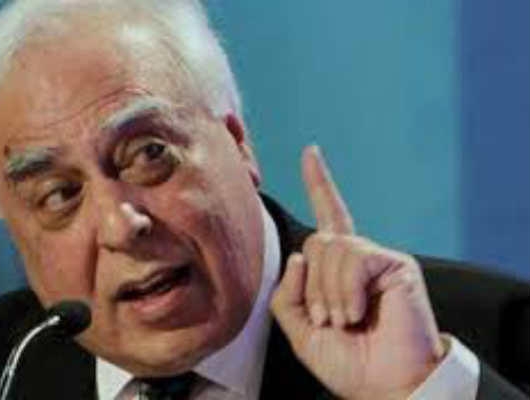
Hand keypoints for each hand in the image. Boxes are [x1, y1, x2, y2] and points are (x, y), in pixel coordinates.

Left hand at [270, 146, 445, 399]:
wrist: (384, 385)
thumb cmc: (346, 361)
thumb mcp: (300, 329)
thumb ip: (287, 293)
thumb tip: (299, 254)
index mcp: (335, 270)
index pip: (326, 217)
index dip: (318, 184)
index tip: (310, 152)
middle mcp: (356, 258)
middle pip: (316, 242)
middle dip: (311, 287)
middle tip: (327, 321)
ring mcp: (376, 259)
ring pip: (331, 248)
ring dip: (328, 292)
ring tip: (344, 320)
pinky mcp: (395, 264)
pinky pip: (353, 258)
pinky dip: (346, 289)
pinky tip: (357, 312)